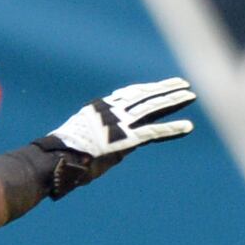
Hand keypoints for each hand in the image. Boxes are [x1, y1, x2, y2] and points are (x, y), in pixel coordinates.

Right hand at [30, 77, 197, 194]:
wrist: (54, 160)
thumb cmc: (63, 156)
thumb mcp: (83, 139)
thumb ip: (100, 139)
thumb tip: (112, 148)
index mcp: (100, 109)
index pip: (129, 95)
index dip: (147, 90)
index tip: (160, 86)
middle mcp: (112, 111)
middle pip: (144, 97)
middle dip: (165, 90)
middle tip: (184, 84)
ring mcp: (119, 123)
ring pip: (153, 108)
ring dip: (174, 101)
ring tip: (191, 96)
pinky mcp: (126, 138)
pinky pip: (154, 132)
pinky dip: (173, 129)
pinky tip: (189, 127)